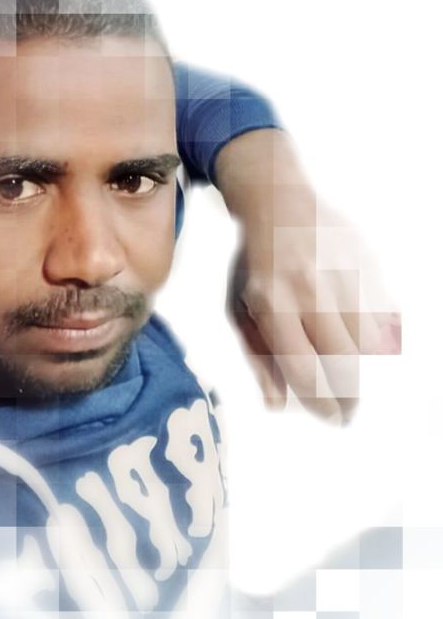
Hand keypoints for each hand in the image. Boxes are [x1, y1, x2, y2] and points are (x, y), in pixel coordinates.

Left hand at [216, 130, 400, 423]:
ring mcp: (342, 274)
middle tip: (349, 410)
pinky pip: (380, 314)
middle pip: (344, 362)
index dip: (321, 403)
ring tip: (350, 374)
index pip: (305, 369)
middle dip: (350, 397)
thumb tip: (278, 404)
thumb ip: (259, 357)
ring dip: (361, 367)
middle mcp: (310, 290)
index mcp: (272, 303)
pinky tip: (357, 338)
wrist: (279, 201)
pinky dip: (372, 335)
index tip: (331, 417)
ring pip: (367, 342)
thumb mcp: (239, 309)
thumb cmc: (254, 265)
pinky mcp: (366, 262)